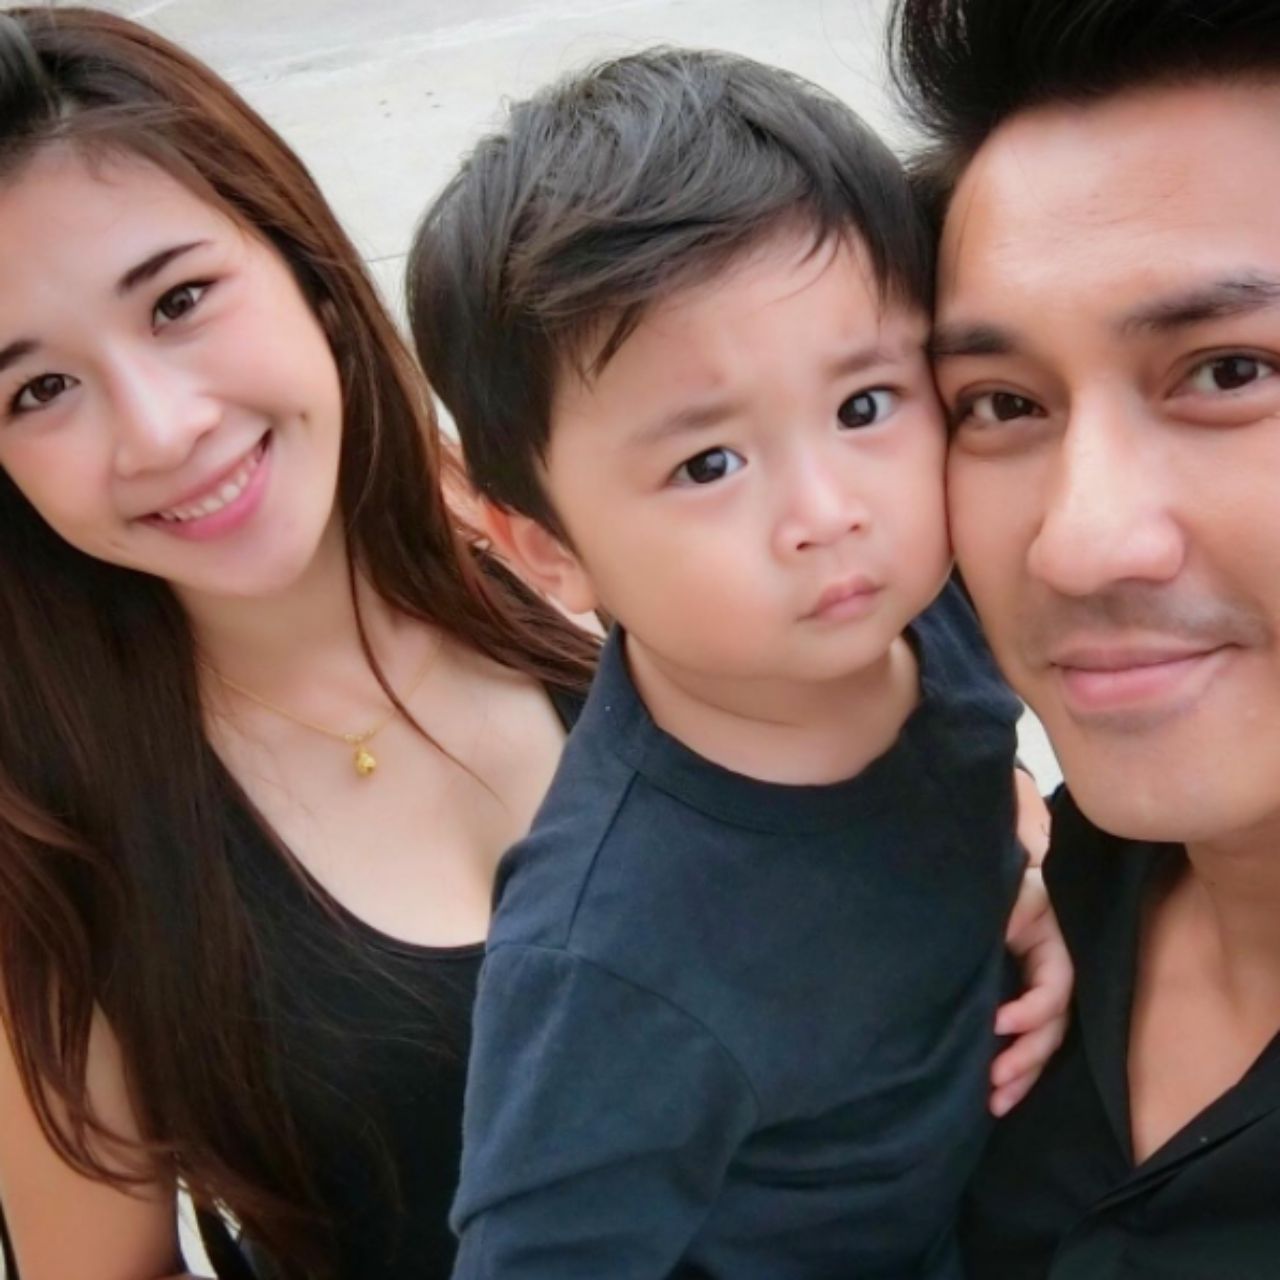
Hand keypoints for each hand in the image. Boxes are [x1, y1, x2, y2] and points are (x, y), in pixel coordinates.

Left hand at [990, 864, 1072, 1115]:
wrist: (985, 879)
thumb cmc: (1002, 884)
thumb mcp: (1009, 891)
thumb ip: (1009, 910)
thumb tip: (1002, 931)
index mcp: (1056, 948)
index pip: (1055, 988)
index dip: (1031, 1010)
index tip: (996, 1022)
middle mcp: (1053, 977)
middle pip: (1052, 1027)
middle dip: (1026, 1058)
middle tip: (995, 1081)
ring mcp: (1036, 993)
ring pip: (1040, 1044)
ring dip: (1021, 1076)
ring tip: (994, 1104)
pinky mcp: (1015, 1004)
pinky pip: (1021, 1042)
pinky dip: (1011, 1070)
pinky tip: (992, 1096)